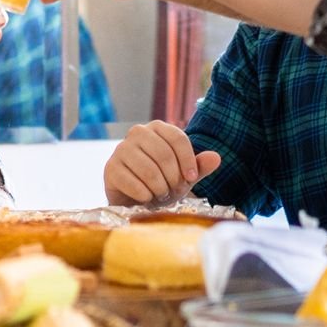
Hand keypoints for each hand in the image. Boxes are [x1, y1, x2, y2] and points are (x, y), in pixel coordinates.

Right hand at [103, 122, 221, 204]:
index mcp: (157, 128)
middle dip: (173, 178)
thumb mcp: (184, 175)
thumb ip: (199, 166)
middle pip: (164, 155)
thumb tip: (216, 157)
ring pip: (149, 171)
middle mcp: (137, 132)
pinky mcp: (110, 168)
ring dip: (160, 189)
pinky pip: (134, 184)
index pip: (177, 138)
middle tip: (174, 190)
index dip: (188, 160)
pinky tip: (146, 197)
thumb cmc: (162, 181)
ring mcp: (121, 149)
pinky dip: (145, 196)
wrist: (136, 198)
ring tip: (161, 194)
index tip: (191, 178)